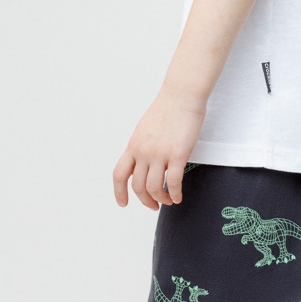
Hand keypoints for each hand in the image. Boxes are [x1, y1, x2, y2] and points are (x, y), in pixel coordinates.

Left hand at [112, 89, 205, 209]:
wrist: (181, 96)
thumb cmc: (167, 110)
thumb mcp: (144, 130)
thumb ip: (141, 147)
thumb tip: (141, 163)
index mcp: (133, 146)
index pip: (119, 175)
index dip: (119, 192)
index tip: (123, 203)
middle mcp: (143, 152)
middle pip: (138, 187)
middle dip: (145, 201)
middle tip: (154, 205)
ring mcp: (159, 154)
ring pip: (155, 188)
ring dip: (161, 199)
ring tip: (169, 201)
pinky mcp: (177, 154)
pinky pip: (174, 182)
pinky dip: (176, 194)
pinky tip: (179, 197)